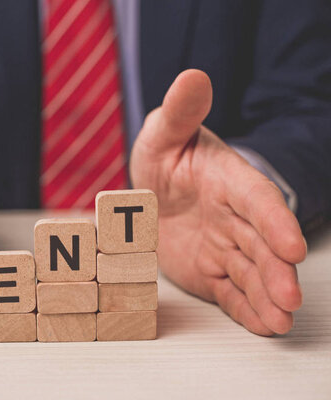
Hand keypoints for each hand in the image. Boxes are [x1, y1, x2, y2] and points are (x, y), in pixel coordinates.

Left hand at [131, 70, 306, 334]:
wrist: (152, 193)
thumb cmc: (164, 158)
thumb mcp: (163, 133)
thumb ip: (179, 112)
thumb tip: (193, 76)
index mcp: (228, 181)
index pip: (257, 200)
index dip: (275, 221)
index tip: (293, 244)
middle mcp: (234, 217)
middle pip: (261, 244)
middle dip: (277, 271)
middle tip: (290, 297)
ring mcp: (225, 247)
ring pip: (251, 273)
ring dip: (269, 297)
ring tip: (282, 321)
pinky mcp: (211, 272)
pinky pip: (232, 293)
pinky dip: (248, 310)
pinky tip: (266, 327)